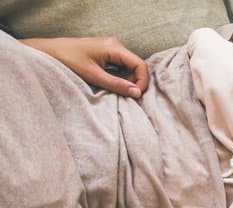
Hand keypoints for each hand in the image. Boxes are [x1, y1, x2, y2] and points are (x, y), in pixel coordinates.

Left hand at [21, 36, 148, 97]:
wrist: (48, 51)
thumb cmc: (68, 60)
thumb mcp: (93, 75)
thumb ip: (116, 84)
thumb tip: (136, 93)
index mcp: (114, 47)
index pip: (140, 65)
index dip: (142, 81)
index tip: (136, 95)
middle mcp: (115, 45)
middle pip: (136, 66)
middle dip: (134, 82)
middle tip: (124, 94)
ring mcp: (111, 49)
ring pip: (129, 68)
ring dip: (126, 81)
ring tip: (115, 89)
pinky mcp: (106, 54)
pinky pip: (120, 67)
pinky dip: (119, 77)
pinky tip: (110, 84)